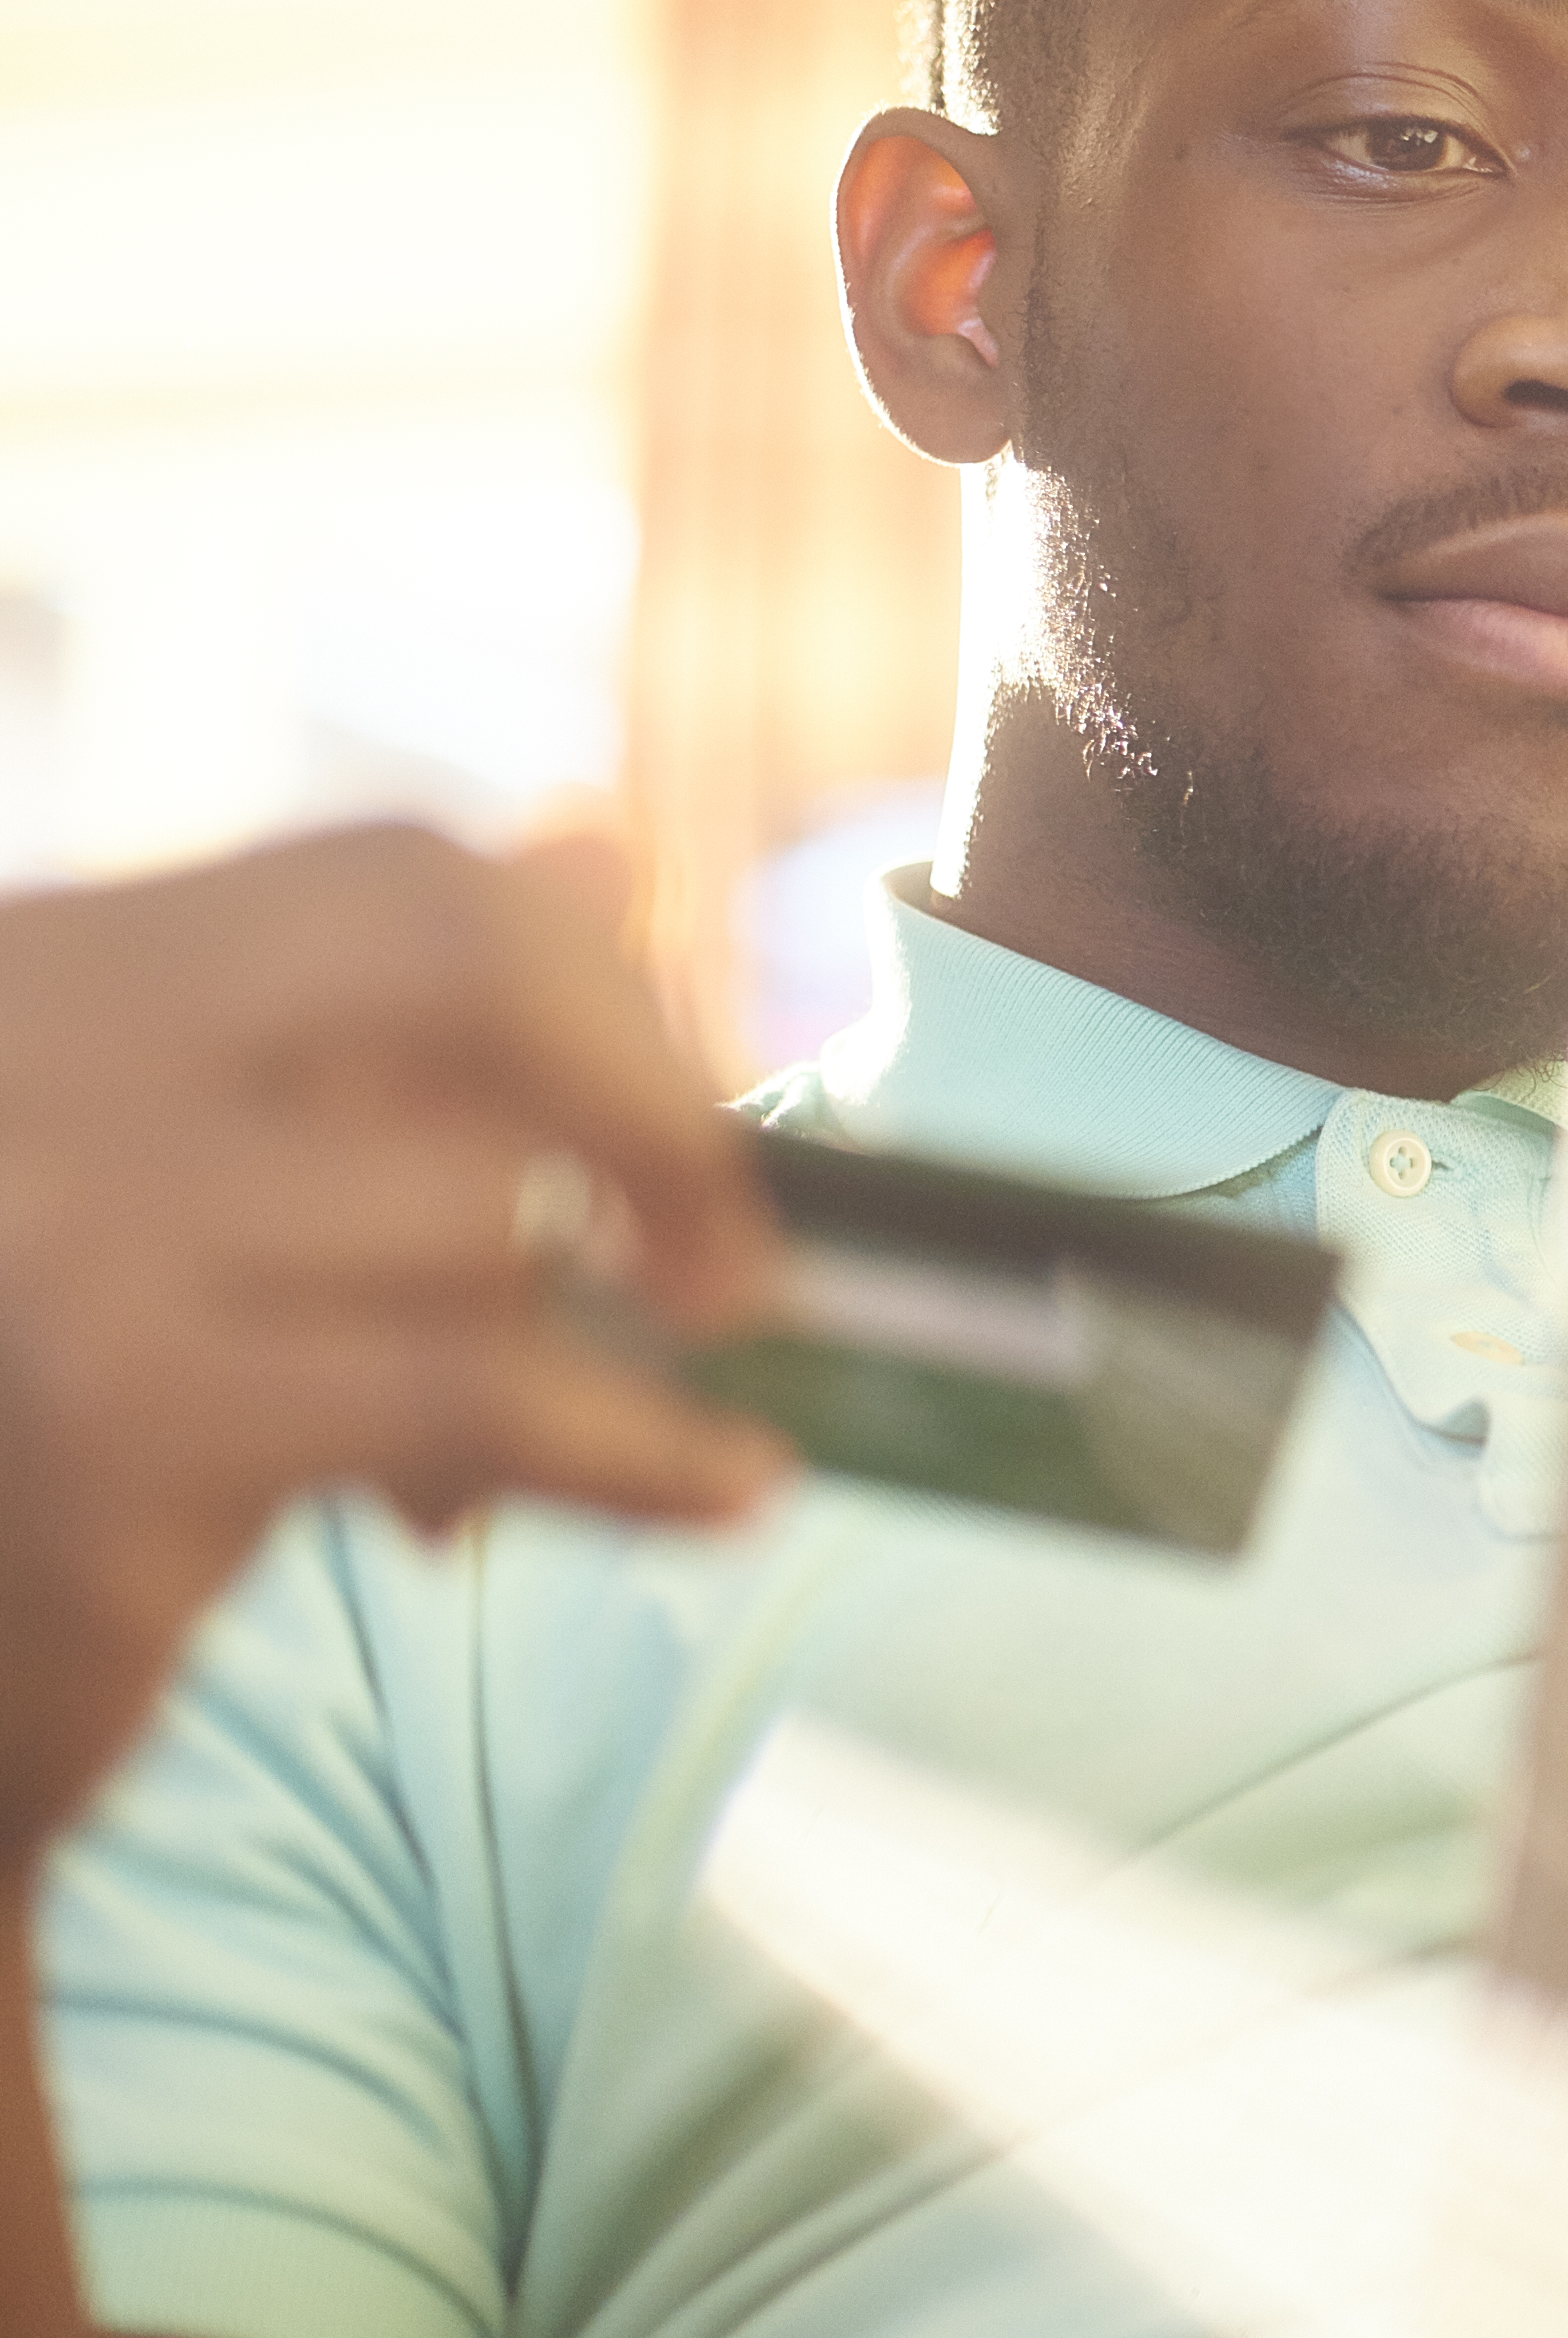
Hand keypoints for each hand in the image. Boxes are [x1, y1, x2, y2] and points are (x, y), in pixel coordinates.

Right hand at [0, 824, 784, 1876]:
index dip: (601, 986)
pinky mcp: (118, 1429)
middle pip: (467, 964)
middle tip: (728, 1260)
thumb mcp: (188, 1181)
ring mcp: (64, 1231)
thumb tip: (591, 847)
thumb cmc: (49, 1410)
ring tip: (572, 1442)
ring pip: (485, 1203)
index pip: (402, 882)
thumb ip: (364, 1028)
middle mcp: (33, 1052)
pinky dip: (645, 1449)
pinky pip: (481, 1390)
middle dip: (653, 1101)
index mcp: (53, 970)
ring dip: (582, 1341)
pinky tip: (723, 1490)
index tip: (680, 1118)